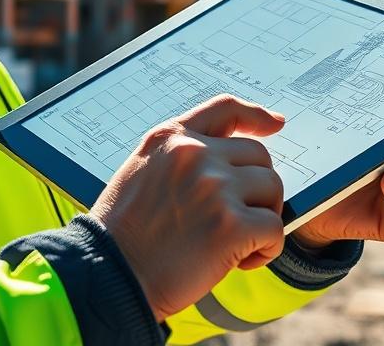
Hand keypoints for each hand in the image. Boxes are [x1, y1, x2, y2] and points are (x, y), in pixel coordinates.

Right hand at [90, 94, 286, 321]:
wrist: (109, 276)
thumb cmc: (123, 234)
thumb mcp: (142, 172)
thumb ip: (180, 157)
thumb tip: (230, 161)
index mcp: (171, 138)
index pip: (225, 108)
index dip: (255, 115)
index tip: (275, 125)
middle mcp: (195, 155)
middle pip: (259, 156)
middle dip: (256, 188)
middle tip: (236, 220)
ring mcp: (215, 187)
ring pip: (272, 189)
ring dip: (263, 217)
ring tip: (235, 242)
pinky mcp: (231, 225)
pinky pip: (275, 228)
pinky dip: (267, 249)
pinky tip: (242, 261)